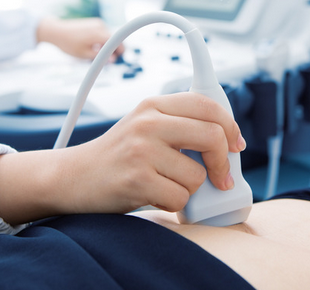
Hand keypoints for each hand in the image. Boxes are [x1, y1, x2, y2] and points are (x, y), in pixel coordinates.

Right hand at [0, 92, 245, 224]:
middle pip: (213, 136)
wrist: (72, 177)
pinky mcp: (136, 179)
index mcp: (153, 105)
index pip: (207, 105)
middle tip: (221, 179)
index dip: (230, 126)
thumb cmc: (118, 156)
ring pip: (198, 175)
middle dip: (223, 163)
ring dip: (189, 189)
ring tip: (165, 185)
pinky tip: (154, 196)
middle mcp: (148, 122)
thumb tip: (229, 144)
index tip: (237, 145)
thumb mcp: (145, 127)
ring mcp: (141, 150)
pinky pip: (180, 197)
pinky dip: (174, 204)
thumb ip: (180, 127)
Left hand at [36, 17, 124, 59]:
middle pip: (114, 38)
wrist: (56, 31)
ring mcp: (97, 23)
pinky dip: (102, 39)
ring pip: (108, 36)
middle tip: (108, 59)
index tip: (120, 57)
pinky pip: (103, 32)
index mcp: (98, 34)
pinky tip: (93, 46)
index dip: (121, 50)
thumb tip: (113, 59)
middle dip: (113, 48)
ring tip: (96, 52)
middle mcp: (100, 26)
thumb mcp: (84, 54)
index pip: (117, 41)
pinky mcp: (94, 22)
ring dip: (107, 44)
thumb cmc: (68, 43)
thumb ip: (100, 57)